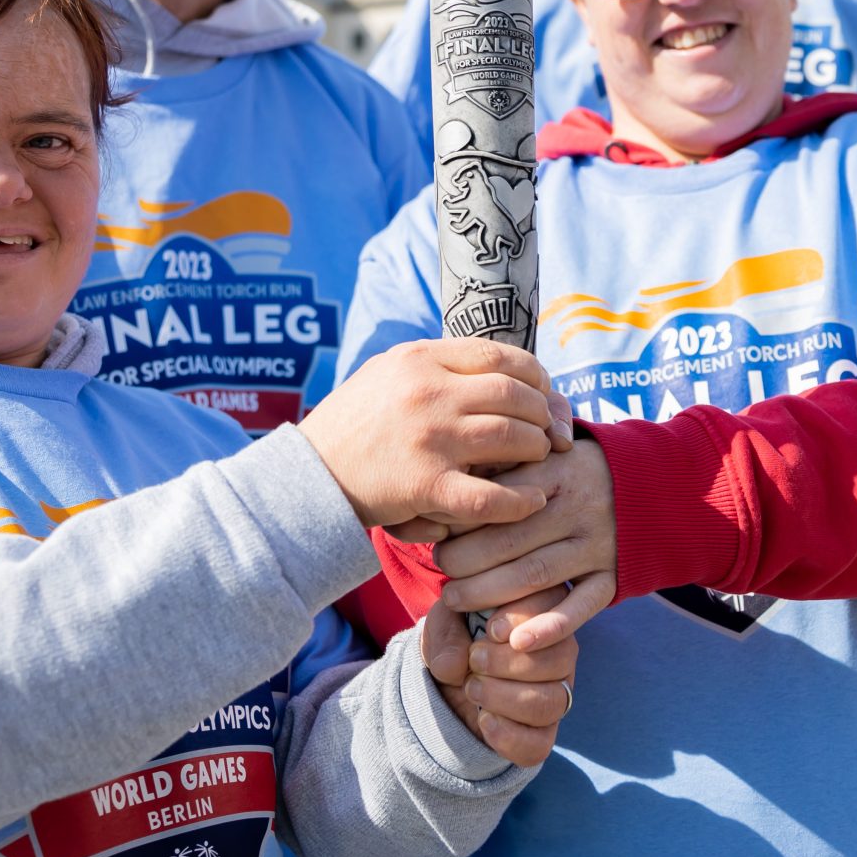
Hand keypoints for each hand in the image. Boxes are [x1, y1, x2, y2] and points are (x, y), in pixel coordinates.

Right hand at [301, 339, 571, 530]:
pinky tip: (534, 501)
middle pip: (513, 395)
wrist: (308, 475)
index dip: (534, 374)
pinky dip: (521, 501)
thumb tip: (491, 362)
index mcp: (419, 359)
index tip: (542, 390)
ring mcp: (429, 439)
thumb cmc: (352, 425)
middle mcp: (428, 393)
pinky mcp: (426, 485)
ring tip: (539, 457)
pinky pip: (491, 496)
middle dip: (542, 412)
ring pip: (511, 437)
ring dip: (536, 449)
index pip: (498, 355)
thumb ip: (434, 363)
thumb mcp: (385, 373)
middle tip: (549, 428)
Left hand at [420, 587, 577, 767]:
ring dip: (506, 697)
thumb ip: (447, 636)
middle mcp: (561, 654)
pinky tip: (483, 718)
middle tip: (474, 661)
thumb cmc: (455, 640)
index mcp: (545, 614)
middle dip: (510, 663)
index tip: (491, 630)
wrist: (445, 683)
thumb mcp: (442, 627)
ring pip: (552, 702)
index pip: (555, 612)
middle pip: (560, 660)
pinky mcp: (542, 733)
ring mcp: (556, 694)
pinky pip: (540, 742)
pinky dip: (508, 734)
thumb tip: (456, 667)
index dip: (525, 621)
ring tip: (471, 687)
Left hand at [431, 439, 615, 651]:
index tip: (437, 533)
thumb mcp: (545, 454)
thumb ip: (504, 467)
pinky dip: (551, 626)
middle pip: (511, 540)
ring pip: (537, 574)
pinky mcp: (613, 574)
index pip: (500, 499)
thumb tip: (451, 488)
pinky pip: (583, 605)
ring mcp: (598, 543)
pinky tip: (516, 643)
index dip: (462, 520)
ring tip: (456, 602)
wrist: (652, 486)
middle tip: (440, 572)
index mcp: (556, 472)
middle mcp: (579, 507)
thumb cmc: (575, 472)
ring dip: (490, 594)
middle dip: (466, 561)